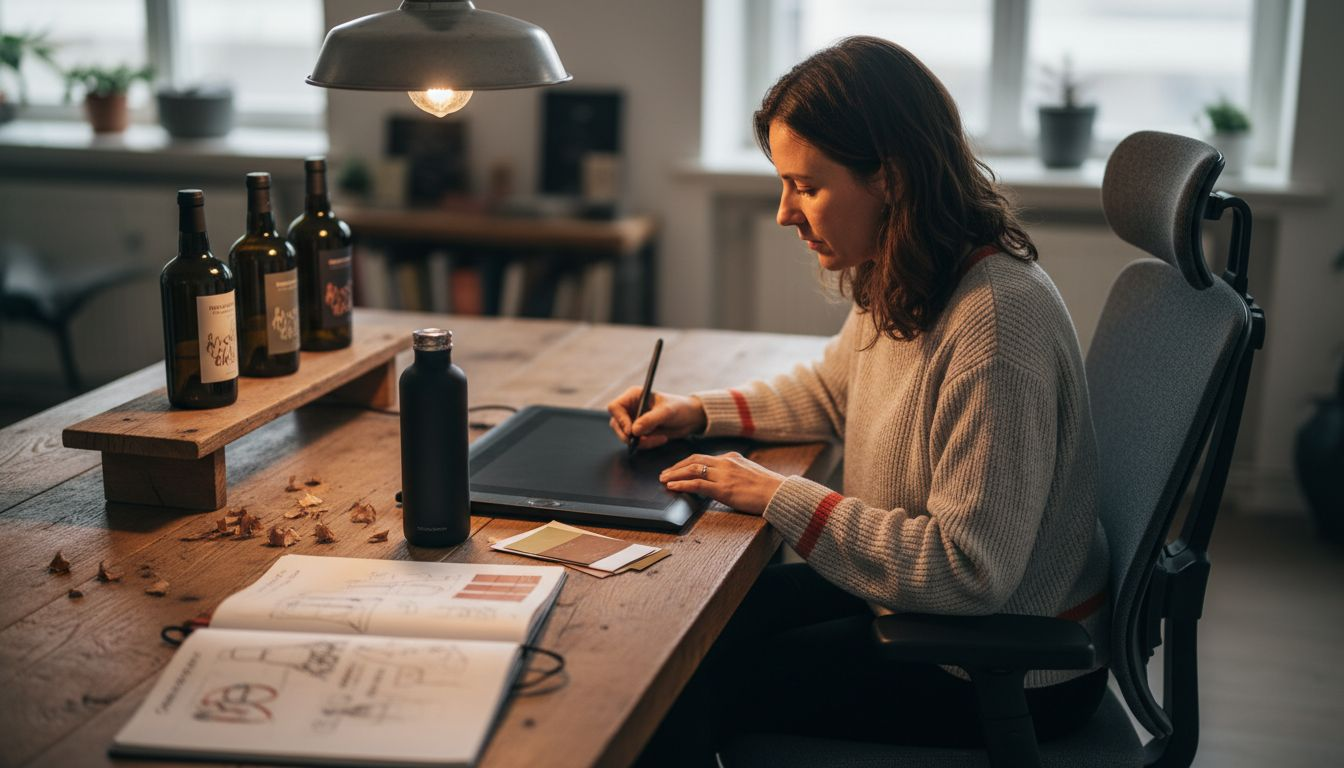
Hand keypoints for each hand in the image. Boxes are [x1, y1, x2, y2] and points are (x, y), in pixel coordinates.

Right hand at [607, 387, 707, 449]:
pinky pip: (635, 442)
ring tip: (659, 438)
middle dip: (629, 436)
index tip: (631, 431)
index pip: (615, 407)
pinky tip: (660, 439)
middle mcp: (631, 408)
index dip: (620, 419)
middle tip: (642, 441)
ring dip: (640, 442)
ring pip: (625, 436)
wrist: (690, 419)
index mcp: (634, 396)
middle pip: (616, 424)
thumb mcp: (666, 412)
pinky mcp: (639, 432)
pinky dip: (646, 444)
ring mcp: (634, 420)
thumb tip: (634, 431)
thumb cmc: (680, 408)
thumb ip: (650, 420)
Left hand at [659, 452, 784, 515]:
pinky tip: (673, 486)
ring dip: (674, 474)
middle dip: (676, 466)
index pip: (704, 458)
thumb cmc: (769, 489)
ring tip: (664, 480)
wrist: (780, 494)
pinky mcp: (723, 489)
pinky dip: (681, 484)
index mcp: (732, 458)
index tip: (678, 468)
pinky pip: (696, 484)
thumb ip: (735, 474)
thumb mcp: (749, 474)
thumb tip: (725, 481)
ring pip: (692, 469)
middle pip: (694, 460)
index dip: (687, 463)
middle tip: (665, 473)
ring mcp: (724, 475)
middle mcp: (726, 462)